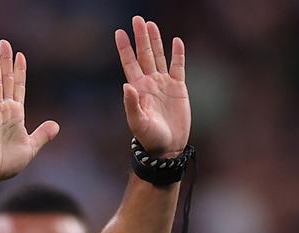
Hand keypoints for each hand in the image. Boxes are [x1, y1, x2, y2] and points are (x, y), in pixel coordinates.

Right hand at [0, 39, 59, 184]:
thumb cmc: (7, 164)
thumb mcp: (31, 147)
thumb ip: (42, 135)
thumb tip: (55, 125)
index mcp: (15, 115)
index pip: (18, 87)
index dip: (20, 71)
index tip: (20, 55)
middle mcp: (3, 110)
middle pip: (6, 80)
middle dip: (6, 61)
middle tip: (3, 42)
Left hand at [116, 16, 189, 156]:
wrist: (167, 147)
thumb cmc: (149, 137)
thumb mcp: (137, 122)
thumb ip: (131, 104)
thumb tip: (126, 85)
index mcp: (137, 88)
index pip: (129, 63)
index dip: (124, 48)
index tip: (119, 32)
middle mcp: (149, 83)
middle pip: (144, 54)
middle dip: (140, 37)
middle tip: (137, 19)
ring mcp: (164, 84)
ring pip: (159, 56)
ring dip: (155, 40)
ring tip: (151, 24)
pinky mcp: (179, 88)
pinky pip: (178, 66)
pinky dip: (178, 54)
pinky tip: (176, 41)